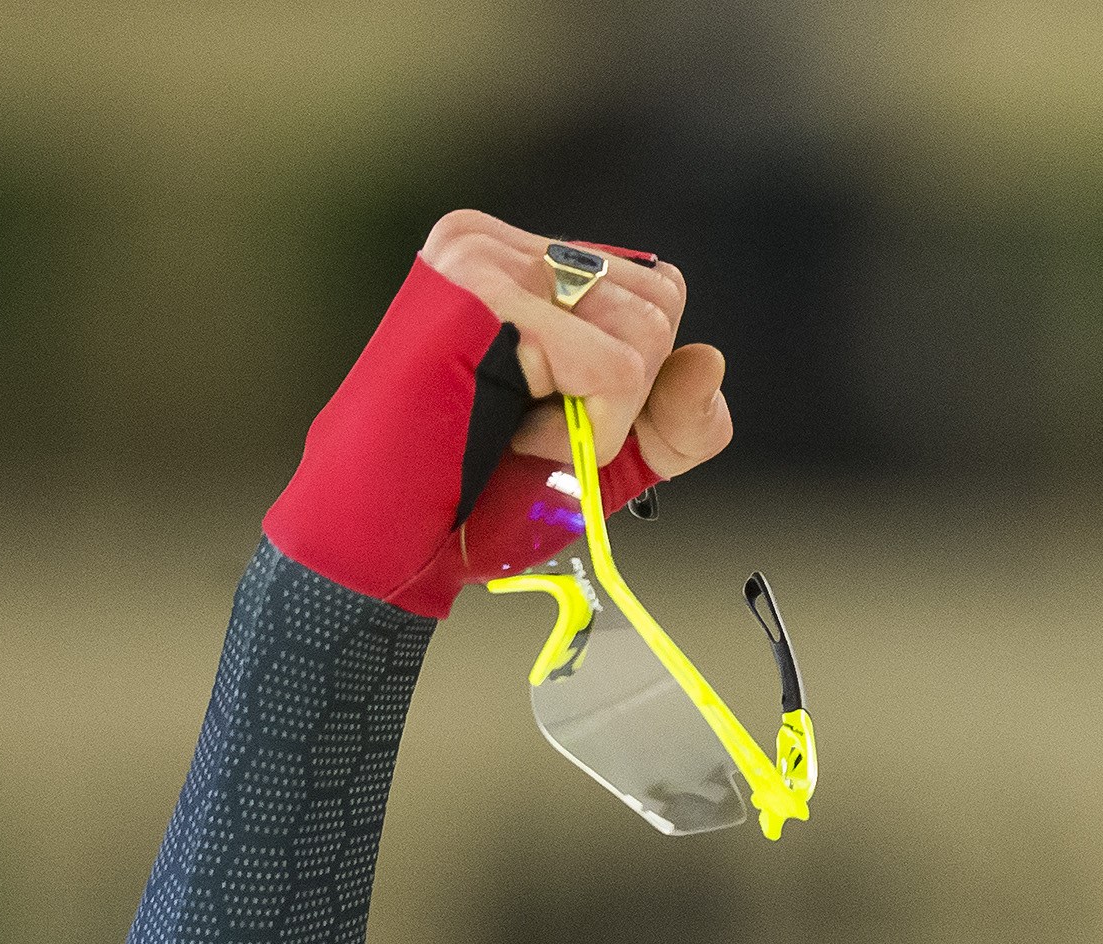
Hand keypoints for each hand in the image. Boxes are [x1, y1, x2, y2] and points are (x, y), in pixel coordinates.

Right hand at [414, 210, 732, 478]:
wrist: (392, 540)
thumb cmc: (482, 496)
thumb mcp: (612, 458)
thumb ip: (678, 419)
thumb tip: (710, 360)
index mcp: (519, 262)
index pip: (657, 290)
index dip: (637, 375)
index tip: (559, 409)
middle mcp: (499, 243)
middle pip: (663, 305)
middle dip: (622, 397)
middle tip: (531, 424)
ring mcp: (487, 258)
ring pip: (646, 334)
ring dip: (598, 419)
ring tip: (515, 429)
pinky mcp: (486, 292)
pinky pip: (616, 370)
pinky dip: (585, 430)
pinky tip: (513, 436)